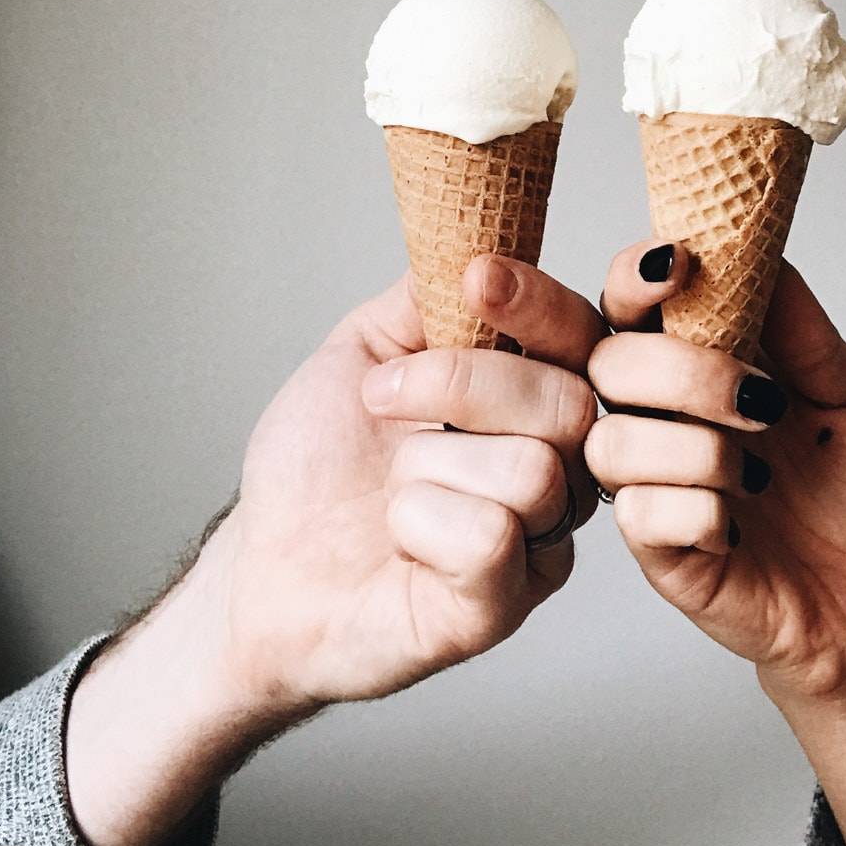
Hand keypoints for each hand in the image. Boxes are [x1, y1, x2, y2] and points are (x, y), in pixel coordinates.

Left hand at [211, 254, 603, 714]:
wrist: (262, 564)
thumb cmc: (319, 467)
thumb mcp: (363, 354)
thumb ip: (425, 297)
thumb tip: (475, 239)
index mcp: (533, 403)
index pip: (584, 340)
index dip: (541, 305)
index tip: (476, 278)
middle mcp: (559, 471)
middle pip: (570, 404)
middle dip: (462, 384)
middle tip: (380, 398)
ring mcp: (539, 544)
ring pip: (533, 471)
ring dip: (426, 466)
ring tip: (393, 489)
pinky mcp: (504, 607)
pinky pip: (492, 538)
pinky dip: (419, 525)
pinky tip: (400, 540)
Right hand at [584, 241, 845, 708]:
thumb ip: (806, 333)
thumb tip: (764, 255)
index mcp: (694, 362)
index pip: (629, 302)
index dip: (635, 278)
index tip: (678, 267)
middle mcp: (656, 415)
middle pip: (609, 361)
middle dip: (686, 372)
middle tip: (762, 398)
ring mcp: (646, 481)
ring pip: (613, 440)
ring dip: (699, 451)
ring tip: (757, 475)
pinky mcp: (652, 547)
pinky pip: (639, 513)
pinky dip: (703, 513)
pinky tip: (740, 527)